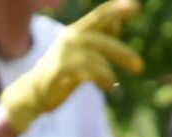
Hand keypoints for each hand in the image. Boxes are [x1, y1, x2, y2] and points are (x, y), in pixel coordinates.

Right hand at [0, 0, 141, 132]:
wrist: (32, 94)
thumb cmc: (61, 74)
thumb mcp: (81, 54)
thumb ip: (98, 40)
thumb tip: (117, 26)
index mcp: (76, 31)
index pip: (99, 16)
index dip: (117, 10)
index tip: (136, 8)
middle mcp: (70, 38)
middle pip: (102, 40)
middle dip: (122, 53)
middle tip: (139, 67)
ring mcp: (64, 52)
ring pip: (95, 57)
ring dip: (108, 72)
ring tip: (112, 85)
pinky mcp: (60, 68)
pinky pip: (87, 70)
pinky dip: (101, 78)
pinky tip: (108, 86)